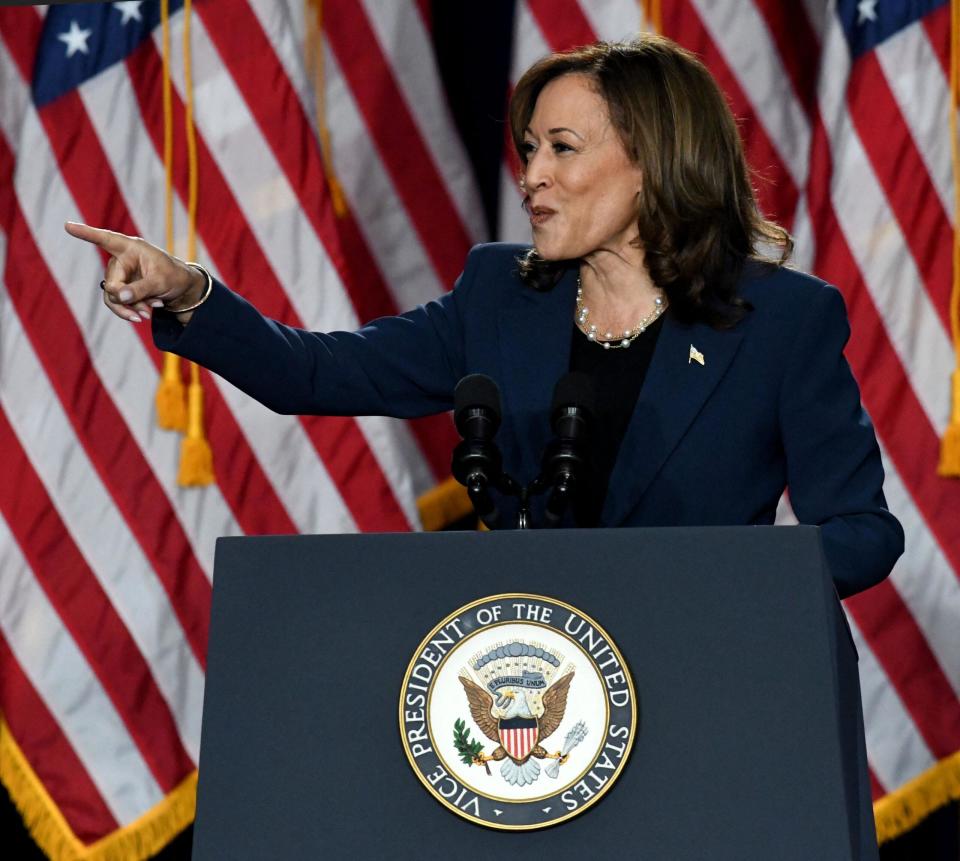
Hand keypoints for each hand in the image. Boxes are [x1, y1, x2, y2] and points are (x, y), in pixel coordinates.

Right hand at [64, 222, 206, 323]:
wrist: (181, 288)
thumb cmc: (173, 276)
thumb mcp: (161, 282)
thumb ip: (141, 289)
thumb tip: (119, 297)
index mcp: (130, 248)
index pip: (106, 239)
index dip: (86, 233)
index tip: (67, 225)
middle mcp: (121, 260)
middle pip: (111, 283)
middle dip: (127, 299)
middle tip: (147, 311)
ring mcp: (119, 275)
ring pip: (113, 297)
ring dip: (129, 308)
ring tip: (148, 315)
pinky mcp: (121, 288)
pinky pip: (117, 303)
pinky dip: (130, 311)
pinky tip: (145, 315)